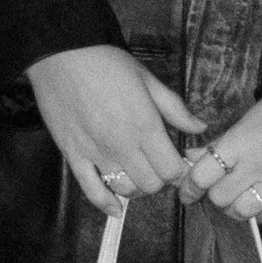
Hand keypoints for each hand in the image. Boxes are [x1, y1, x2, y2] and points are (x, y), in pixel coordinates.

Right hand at [26, 46, 200, 214]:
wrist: (61, 53)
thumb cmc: (107, 62)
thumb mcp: (148, 79)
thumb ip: (175, 109)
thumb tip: (200, 127)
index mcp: (145, 125)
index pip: (171, 169)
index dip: (178, 169)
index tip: (176, 160)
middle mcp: (122, 145)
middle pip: (151, 184)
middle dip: (159, 178)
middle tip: (156, 164)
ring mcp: (96, 153)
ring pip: (125, 189)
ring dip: (135, 186)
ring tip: (136, 172)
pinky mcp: (73, 155)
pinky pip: (91, 190)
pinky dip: (105, 204)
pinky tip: (116, 209)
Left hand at [175, 95, 261, 230]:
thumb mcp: (249, 118)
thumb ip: (221, 141)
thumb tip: (192, 157)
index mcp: (240, 142)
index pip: (202, 174)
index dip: (189, 186)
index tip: (188, 191)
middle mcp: (257, 164)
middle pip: (220, 197)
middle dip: (214, 196)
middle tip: (218, 190)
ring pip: (244, 212)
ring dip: (236, 209)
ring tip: (239, 200)